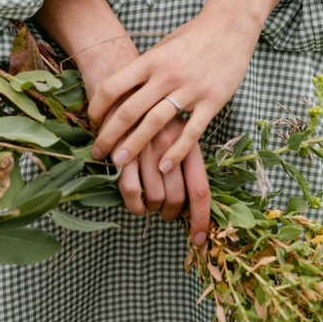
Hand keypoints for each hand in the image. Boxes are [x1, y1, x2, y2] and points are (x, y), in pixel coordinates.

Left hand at [88, 0, 304, 172]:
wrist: (231, 26)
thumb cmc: (194, 36)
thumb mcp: (163, 46)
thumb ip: (145, 69)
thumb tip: (122, 90)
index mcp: (151, 60)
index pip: (113, 86)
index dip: (97, 106)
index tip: (92, 121)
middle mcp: (167, 75)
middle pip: (130, 110)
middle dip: (110, 134)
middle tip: (99, 152)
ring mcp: (191, 88)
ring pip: (156, 123)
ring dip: (135, 145)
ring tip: (120, 163)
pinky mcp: (213, 100)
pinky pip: (191, 132)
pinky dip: (176, 151)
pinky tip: (163, 166)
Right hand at [114, 118, 210, 243]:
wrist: (122, 82)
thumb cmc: (153, 110)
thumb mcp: (177, 127)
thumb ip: (185, 157)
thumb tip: (191, 199)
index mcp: (188, 141)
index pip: (200, 189)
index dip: (200, 218)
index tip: (198, 239)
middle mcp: (169, 146)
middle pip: (177, 198)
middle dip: (172, 214)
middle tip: (167, 212)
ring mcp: (145, 149)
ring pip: (155, 198)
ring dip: (153, 209)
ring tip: (150, 202)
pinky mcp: (122, 151)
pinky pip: (131, 193)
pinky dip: (134, 205)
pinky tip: (136, 204)